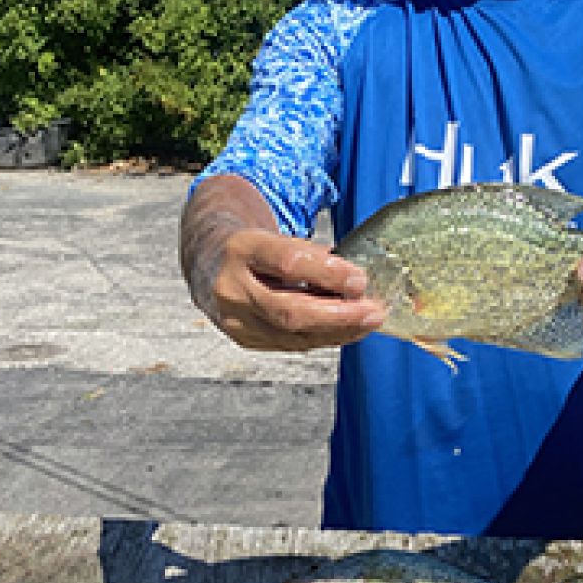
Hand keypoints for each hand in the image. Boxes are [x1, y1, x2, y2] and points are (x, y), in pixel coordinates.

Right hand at [194, 226, 387, 353]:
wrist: (210, 263)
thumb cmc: (256, 249)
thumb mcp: (278, 238)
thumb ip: (312, 256)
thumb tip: (355, 281)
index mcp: (241, 248)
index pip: (286, 263)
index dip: (327, 273)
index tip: (360, 280)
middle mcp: (231, 286)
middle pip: (288, 311)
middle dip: (337, 316)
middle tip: (373, 312)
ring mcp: (233, 318)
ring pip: (292, 334)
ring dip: (337, 331)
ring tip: (368, 322)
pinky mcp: (242, 338)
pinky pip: (290, 344)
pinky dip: (323, 338)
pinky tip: (346, 331)